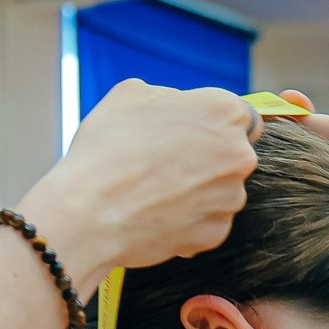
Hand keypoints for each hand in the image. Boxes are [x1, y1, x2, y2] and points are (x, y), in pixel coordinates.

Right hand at [18, 79, 258, 279]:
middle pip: (232, 155)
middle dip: (206, 159)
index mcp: (224, 112)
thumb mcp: (130, 95)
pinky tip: (155, 214)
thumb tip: (176, 107)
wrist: (87, 212)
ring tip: (154, 192)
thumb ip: (168, 96)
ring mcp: (230, 198)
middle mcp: (239, 154)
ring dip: (196, 191)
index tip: (189, 135)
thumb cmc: (106, 150)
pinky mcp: (215, 233)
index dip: (211, 125)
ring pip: (220, 191)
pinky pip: (206, 223)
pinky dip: (187, 221)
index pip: (240, 116)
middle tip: (163, 165)